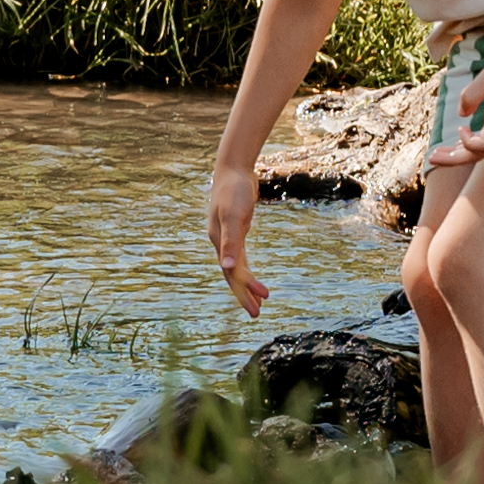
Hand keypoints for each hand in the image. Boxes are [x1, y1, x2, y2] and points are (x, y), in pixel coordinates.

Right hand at [207, 162, 264, 315]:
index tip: (264, 298)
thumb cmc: (233, 189)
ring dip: (245, 285)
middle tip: (256, 315)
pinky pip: (239, 257)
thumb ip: (231, 240)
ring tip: (258, 302)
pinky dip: (245, 270)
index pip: (233, 271)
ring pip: (235, 268)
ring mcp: (227, 238)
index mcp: (219, 241)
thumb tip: (227, 267)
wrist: (232, 168)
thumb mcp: (234, 213)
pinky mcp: (236, 232)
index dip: (247, 286)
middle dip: (243, 295)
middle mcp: (220, 243)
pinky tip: (251, 278)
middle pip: (231, 275)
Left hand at [433, 39, 483, 167]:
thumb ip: (472, 94)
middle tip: (431, 158)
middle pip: (480, 154)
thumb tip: (462, 114)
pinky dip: (469, 144)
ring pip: (483, 149)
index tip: (461, 127)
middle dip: (454, 159)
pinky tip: (457, 142)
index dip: (469, 144)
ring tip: (436, 155)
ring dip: (459, 153)